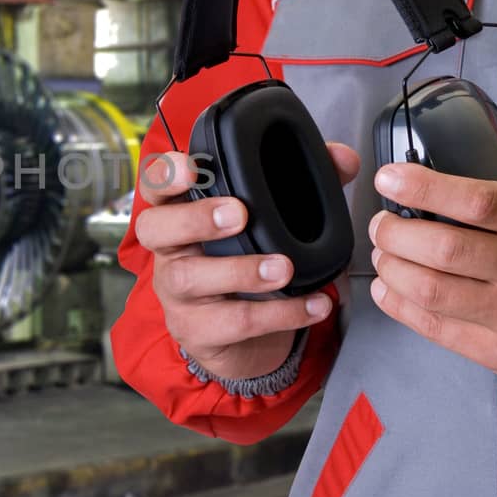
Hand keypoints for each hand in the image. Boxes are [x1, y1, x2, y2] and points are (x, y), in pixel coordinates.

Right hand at [135, 145, 359, 379]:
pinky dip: (279, 314)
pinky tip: (313, 304)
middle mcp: (169, 250)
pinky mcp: (197, 330)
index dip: (166, 174)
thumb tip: (342, 158)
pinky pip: (232, 322)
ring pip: (189, 277)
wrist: (241, 338)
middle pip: (154, 228)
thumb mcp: (272, 220)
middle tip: (239, 215)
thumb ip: (305, 182)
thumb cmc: (248, 262)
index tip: (193, 169)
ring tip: (283, 268)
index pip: (154, 186)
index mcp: (180, 213)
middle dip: (195, 218)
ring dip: (239, 270)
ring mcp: (177, 293)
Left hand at [367, 147, 496, 405]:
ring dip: (391, 269)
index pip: (480, 201)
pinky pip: (435, 328)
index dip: (424, 187)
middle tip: (381, 223)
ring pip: (432, 291)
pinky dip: (399, 306)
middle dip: (395, 234)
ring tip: (382, 254)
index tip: (390, 179)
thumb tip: (481, 136)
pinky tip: (388, 289)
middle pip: (444, 249)